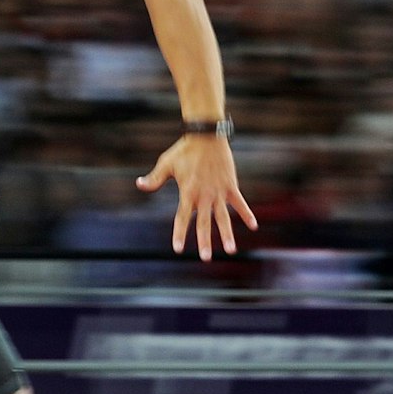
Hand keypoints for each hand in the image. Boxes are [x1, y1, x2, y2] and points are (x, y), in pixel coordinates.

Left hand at [135, 135, 258, 259]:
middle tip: (206, 258)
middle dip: (205, 241)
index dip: (180, 233)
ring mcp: (219, 192)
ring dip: (227, 234)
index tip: (178, 249)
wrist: (207, 136)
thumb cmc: (184, 150)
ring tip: (230, 250)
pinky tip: (253, 226)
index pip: (182, 217)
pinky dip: (246, 213)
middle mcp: (204, 195)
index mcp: (188, 192)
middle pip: (204, 223)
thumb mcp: (166, 164)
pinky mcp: (230, 185)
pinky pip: (240, 203)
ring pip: (224, 217)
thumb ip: (154, 179)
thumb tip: (139, 184)